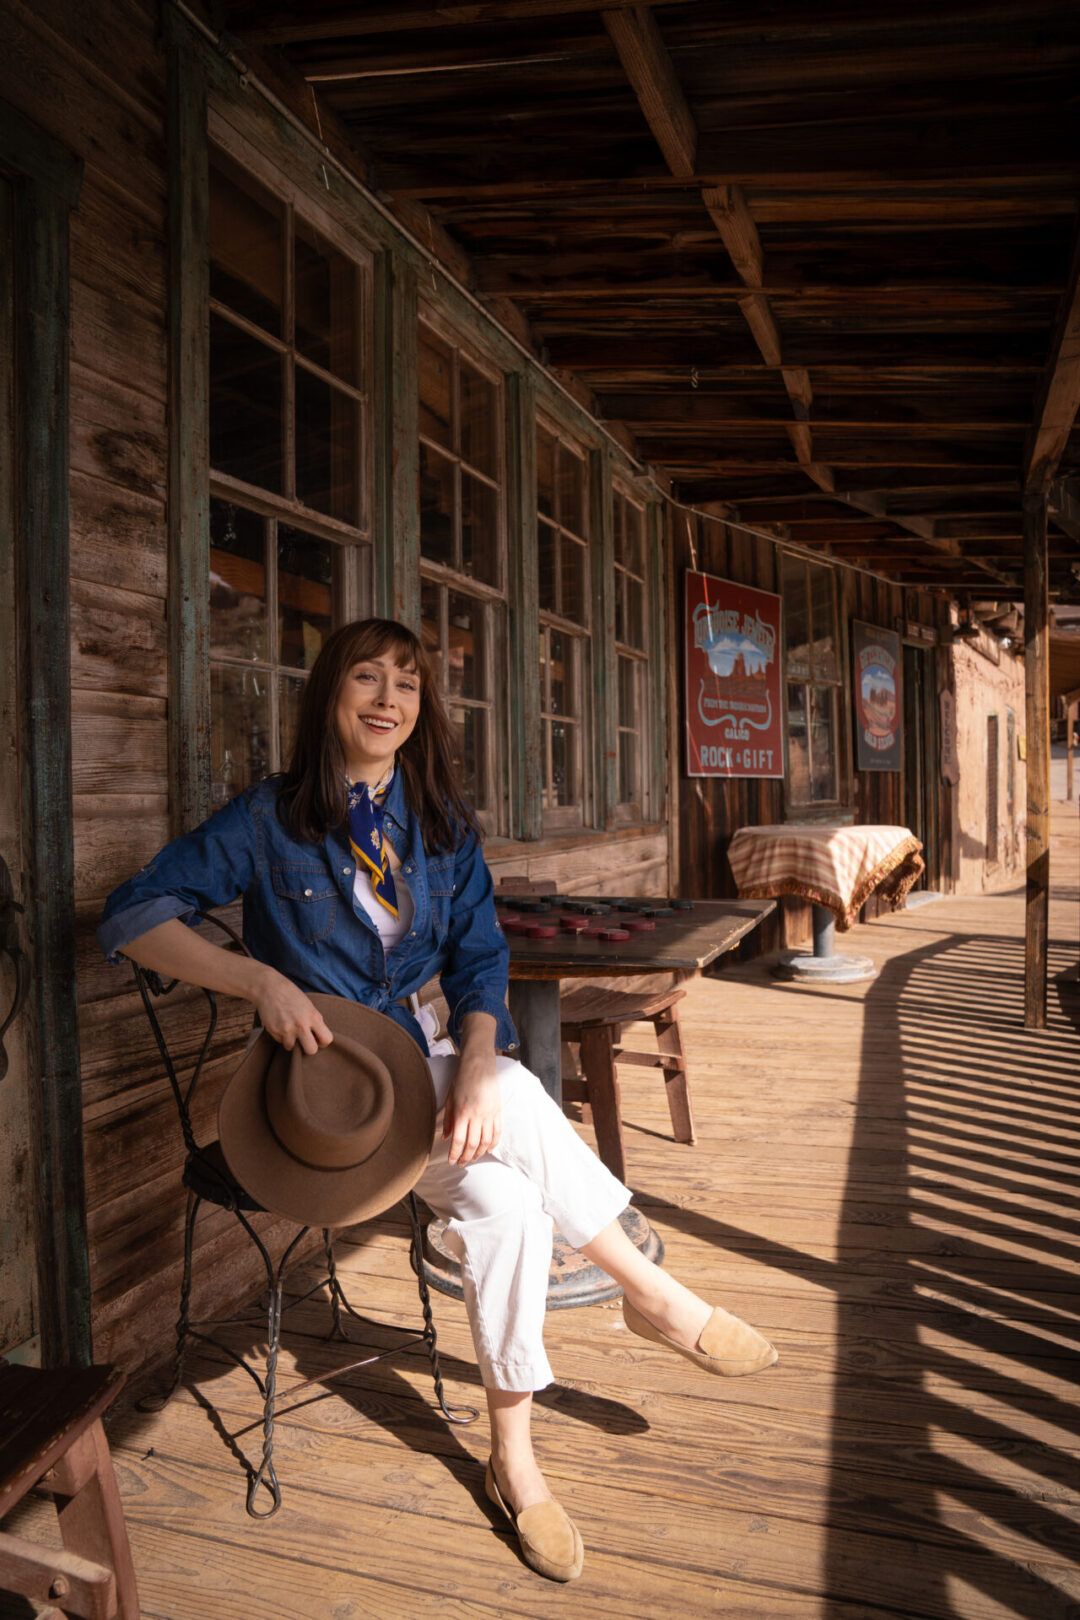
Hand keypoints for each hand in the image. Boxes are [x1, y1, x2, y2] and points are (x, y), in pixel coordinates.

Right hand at [255, 968, 332, 1054]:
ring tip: (288, 1029)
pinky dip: (280, 1036)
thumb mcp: (309, 1006)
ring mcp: (286, 1029)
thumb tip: (319, 1037)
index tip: (317, 1039)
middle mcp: (301, 1024)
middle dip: (308, 1048)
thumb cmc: (291, 995)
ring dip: (291, 1041)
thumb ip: (314, 1021)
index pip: (326, 1039)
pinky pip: (280, 1041)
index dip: (323, 1042)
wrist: (269, 987)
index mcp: (313, 1016)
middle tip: (304, 1041)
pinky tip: (280, 1024)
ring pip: (292, 1048)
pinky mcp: (274, 1031)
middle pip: (311, 1050)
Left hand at [443, 1045, 500, 1165]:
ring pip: (486, 1141)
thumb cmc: (462, 1078)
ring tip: (472, 1158)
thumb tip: (445, 1137)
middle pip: (472, 1144)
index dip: (455, 1154)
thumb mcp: (450, 1098)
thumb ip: (448, 1119)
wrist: (479, 1062)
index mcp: (462, 1112)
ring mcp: (489, 1113)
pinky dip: (493, 1144)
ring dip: (479, 1153)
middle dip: (466, 1157)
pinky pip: (497, 1132)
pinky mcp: (498, 1110)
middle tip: (461, 1164)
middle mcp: (477, 1115)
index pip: (458, 1140)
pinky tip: (487, 1149)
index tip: (452, 1162)